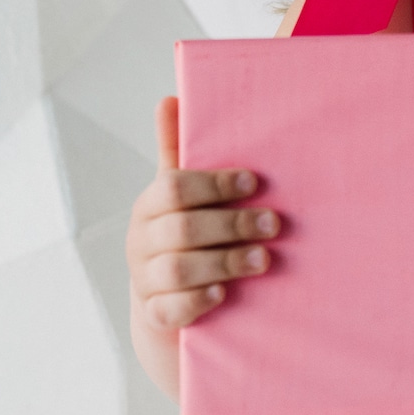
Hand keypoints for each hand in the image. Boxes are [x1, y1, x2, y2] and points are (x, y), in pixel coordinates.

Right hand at [127, 96, 279, 333]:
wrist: (162, 307)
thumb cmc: (179, 240)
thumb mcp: (178, 198)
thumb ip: (176, 151)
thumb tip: (169, 98)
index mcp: (148, 207)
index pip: (173, 188)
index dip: (214, 183)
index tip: (254, 182)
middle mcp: (140, 242)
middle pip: (181, 228)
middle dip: (231, 224)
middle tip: (273, 223)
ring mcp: (145, 281)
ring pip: (178, 269)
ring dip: (224, 262)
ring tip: (263, 259)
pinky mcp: (154, 316)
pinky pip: (171, 309)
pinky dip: (198, 300)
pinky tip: (225, 293)